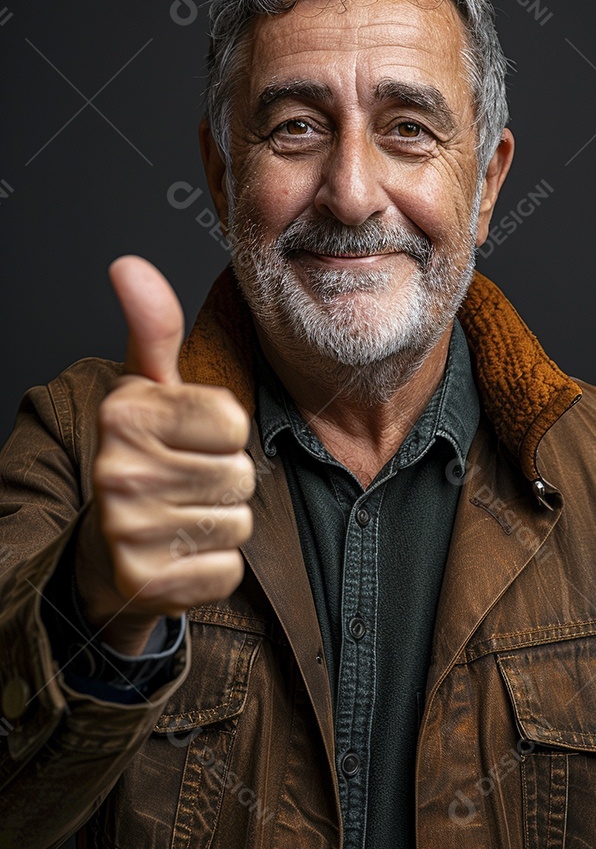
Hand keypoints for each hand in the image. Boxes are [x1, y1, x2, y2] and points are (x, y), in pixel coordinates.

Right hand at [75, 256, 251, 653]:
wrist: (103, 549)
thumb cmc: (140, 457)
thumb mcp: (145, 389)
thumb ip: (152, 328)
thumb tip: (128, 264)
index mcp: (125, 414)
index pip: (233, 420)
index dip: (223, 431)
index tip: (189, 438)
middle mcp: (118, 470)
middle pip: (240, 474)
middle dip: (224, 480)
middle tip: (185, 483)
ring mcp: (128, 531)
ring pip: (238, 522)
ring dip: (221, 522)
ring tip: (181, 515)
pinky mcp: (146, 584)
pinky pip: (227, 569)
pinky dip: (213, 566)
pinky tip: (179, 554)